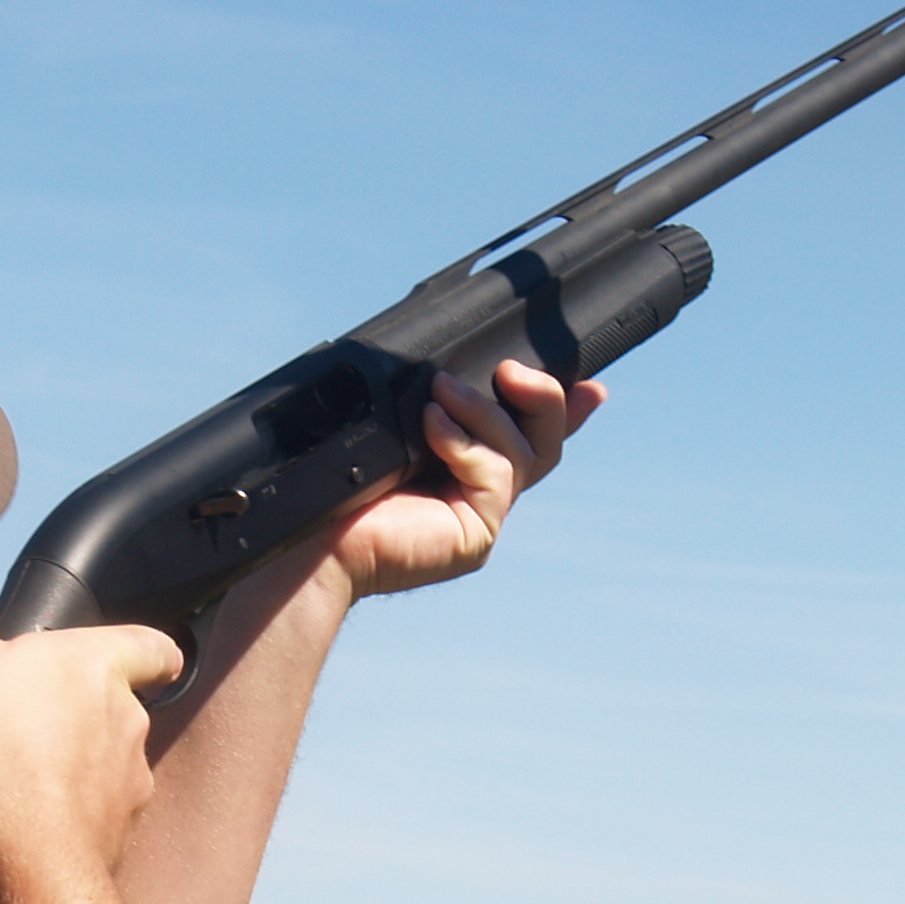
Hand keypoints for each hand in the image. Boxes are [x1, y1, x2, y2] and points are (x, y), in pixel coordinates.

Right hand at [0, 605, 182, 882]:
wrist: (23, 837)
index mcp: (98, 664)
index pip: (152, 647)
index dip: (153, 653)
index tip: (155, 662)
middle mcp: (128, 717)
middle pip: (117, 707)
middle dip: (81, 715)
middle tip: (30, 725)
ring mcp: (130, 776)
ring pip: (109, 762)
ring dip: (76, 766)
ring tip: (24, 777)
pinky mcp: (121, 826)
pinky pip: (98, 811)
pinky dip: (72, 812)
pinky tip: (32, 817)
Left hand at [327, 359, 604, 601]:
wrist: (310, 534)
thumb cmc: (337, 477)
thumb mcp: (396, 420)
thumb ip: (436, 399)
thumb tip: (452, 368)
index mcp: (461, 466)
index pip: (524, 434)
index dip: (567, 411)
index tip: (593, 387)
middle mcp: (478, 494)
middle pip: (544, 442)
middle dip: (542, 397)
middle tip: (510, 371)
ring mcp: (481, 518)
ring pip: (523, 451)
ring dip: (484, 411)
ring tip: (440, 395)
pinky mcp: (477, 534)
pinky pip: (496, 473)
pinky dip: (465, 443)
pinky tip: (430, 428)